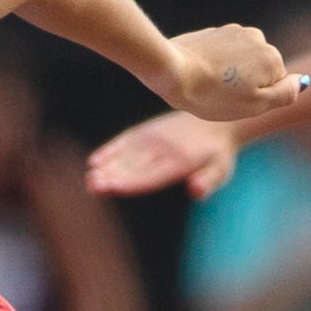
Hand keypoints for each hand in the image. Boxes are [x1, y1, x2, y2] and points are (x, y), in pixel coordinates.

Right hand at [85, 110, 239, 199]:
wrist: (214, 120)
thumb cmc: (216, 154)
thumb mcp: (220, 169)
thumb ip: (208, 180)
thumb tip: (196, 190)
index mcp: (182, 160)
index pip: (153, 174)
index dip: (132, 182)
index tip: (113, 188)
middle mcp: (163, 147)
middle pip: (134, 166)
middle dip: (113, 176)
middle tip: (93, 186)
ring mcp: (151, 138)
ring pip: (125, 155)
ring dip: (106, 167)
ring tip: (90, 179)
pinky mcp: (144, 131)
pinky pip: (124, 141)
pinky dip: (109, 151)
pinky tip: (94, 162)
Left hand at [161, 24, 305, 120]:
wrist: (171, 71)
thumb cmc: (212, 94)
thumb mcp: (255, 104)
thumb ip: (285, 93)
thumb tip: (303, 81)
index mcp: (272, 57)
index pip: (275, 85)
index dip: (256, 98)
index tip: (235, 100)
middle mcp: (258, 38)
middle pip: (258, 70)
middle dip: (243, 83)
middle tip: (220, 93)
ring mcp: (234, 32)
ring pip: (239, 62)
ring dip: (227, 73)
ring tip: (208, 82)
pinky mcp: (213, 33)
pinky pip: (221, 54)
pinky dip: (213, 64)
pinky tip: (198, 71)